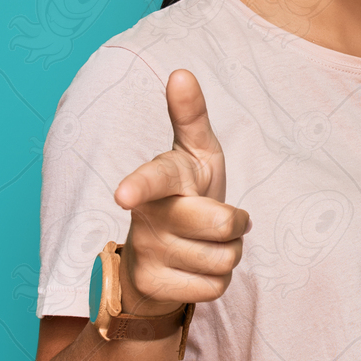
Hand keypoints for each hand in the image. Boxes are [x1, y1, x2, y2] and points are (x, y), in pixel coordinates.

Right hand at [113, 69, 250, 314]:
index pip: (152, 178)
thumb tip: (181, 72)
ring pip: (223, 259)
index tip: (123, 194)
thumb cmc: (188, 191)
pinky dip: (217, 280)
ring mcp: (146, 251)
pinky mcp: (153, 285)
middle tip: (224, 218)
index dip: (139, 186)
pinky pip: (214, 288)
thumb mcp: (196, 152)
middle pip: (222, 223)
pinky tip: (196, 267)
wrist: (164, 254)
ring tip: (207, 243)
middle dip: (237, 223)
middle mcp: (146, 214)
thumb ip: (191, 115)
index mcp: (159, 176)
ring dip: (228, 253)